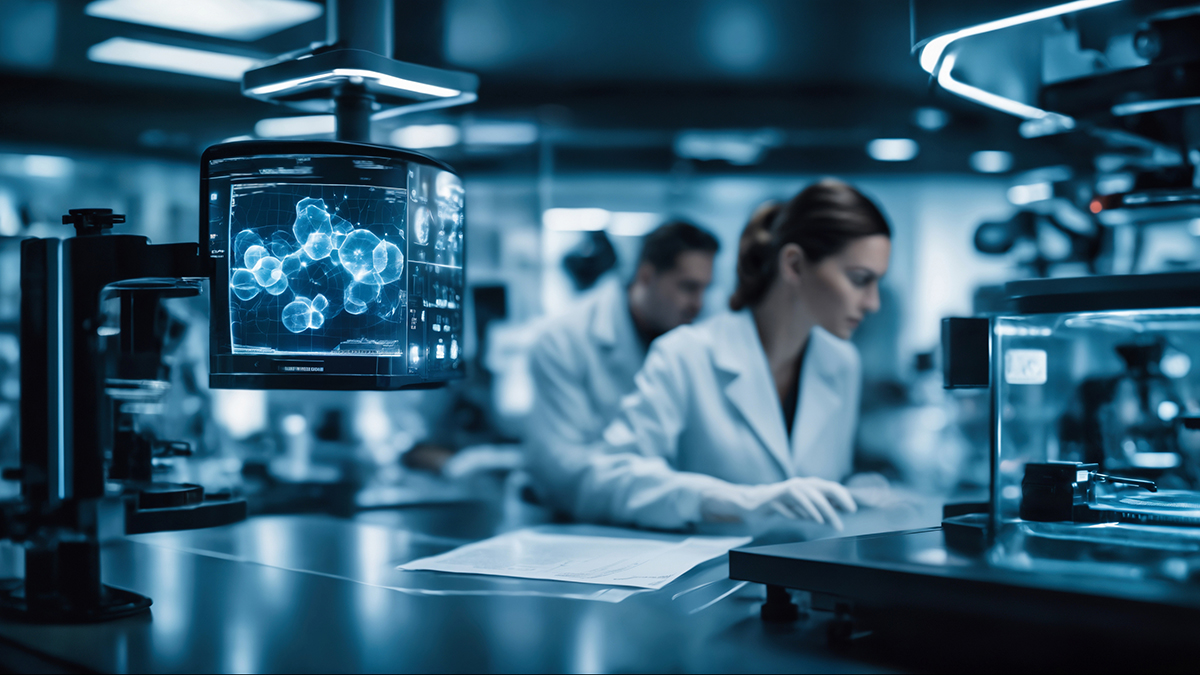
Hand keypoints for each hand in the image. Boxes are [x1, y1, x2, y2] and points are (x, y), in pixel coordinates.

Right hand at [700, 477, 856, 529]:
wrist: (752, 504)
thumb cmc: (780, 505)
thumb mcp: (802, 507)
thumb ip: (818, 507)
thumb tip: (838, 510)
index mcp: (809, 486)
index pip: (831, 487)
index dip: (844, 497)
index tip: (853, 509)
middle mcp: (800, 484)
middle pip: (823, 488)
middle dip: (836, 501)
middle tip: (846, 517)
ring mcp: (788, 488)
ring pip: (809, 494)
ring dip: (821, 509)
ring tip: (828, 523)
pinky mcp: (776, 495)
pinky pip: (792, 499)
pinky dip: (802, 509)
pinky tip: (808, 519)